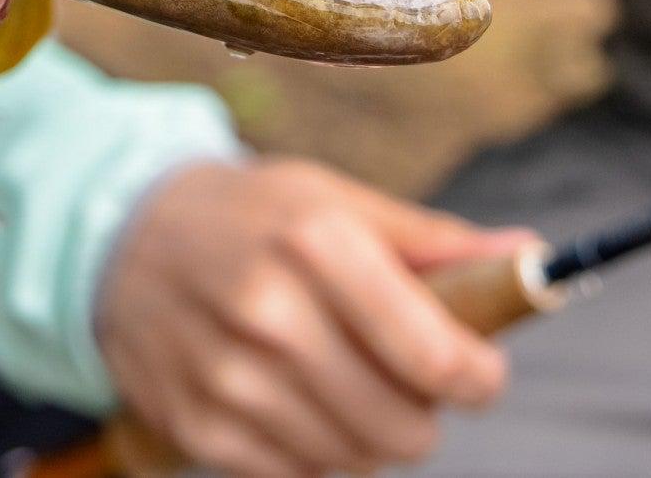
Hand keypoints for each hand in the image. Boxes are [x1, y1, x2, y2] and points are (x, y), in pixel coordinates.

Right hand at [96, 158, 532, 476]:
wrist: (119, 239)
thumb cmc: (250, 218)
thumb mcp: (335, 200)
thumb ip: (433, 241)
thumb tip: (531, 257)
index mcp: (315, 240)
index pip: (436, 357)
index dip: (479, 378)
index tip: (480, 373)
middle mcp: (269, 310)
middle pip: (403, 427)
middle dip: (423, 412)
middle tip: (404, 377)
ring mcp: (229, 376)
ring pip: (356, 460)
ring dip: (369, 434)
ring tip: (344, 382)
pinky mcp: (199, 425)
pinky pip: (299, 475)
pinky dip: (313, 450)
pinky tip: (295, 400)